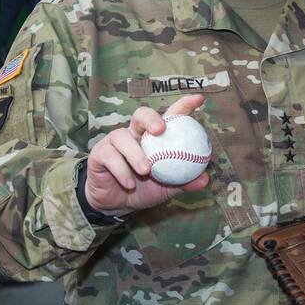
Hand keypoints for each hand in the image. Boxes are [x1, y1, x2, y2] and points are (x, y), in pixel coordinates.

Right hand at [84, 94, 210, 213]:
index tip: (199, 100)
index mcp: (154, 137)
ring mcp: (115, 142)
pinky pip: (109, 156)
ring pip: (122, 136)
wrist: (116, 204)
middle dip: (151, 118)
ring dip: (135, 154)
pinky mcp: (99, 153)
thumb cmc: (144, 189)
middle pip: (141, 114)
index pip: (169, 116)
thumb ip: (184, 182)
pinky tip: (129, 183)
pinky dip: (121, 170)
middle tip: (161, 130)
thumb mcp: (167, 188)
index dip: (183, 105)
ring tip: (146, 170)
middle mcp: (134, 133)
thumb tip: (205, 178)